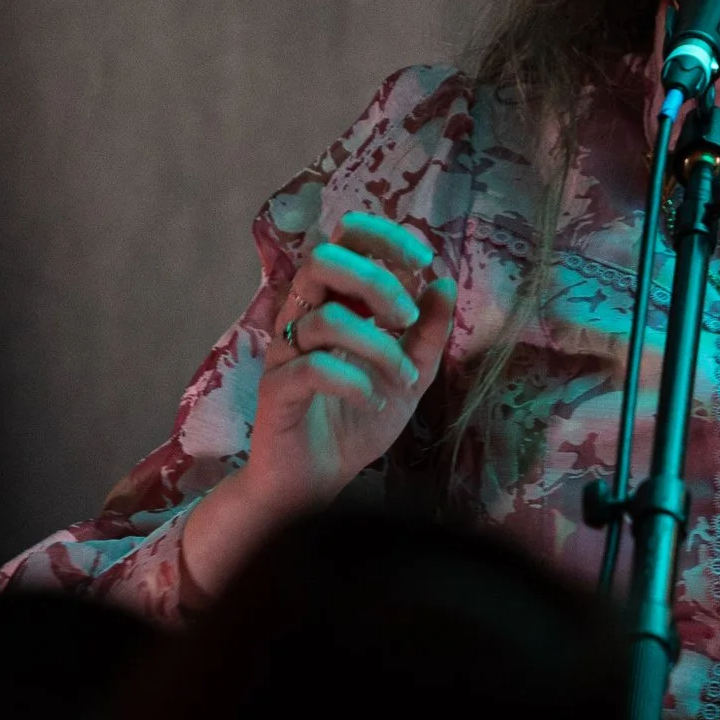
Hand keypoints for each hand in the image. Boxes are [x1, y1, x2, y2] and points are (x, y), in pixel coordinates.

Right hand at [180, 212, 454, 603]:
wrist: (318, 482)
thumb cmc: (357, 422)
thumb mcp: (409, 376)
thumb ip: (427, 333)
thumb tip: (444, 282)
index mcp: (332, 304)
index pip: (343, 241)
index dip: (381, 238)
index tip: (422, 260)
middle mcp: (302, 319)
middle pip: (322, 261)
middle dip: (374, 282)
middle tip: (405, 319)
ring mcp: (285, 353)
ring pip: (324, 318)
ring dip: (377, 345)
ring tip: (403, 377)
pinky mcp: (276, 391)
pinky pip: (312, 369)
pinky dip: (353, 381)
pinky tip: (372, 400)